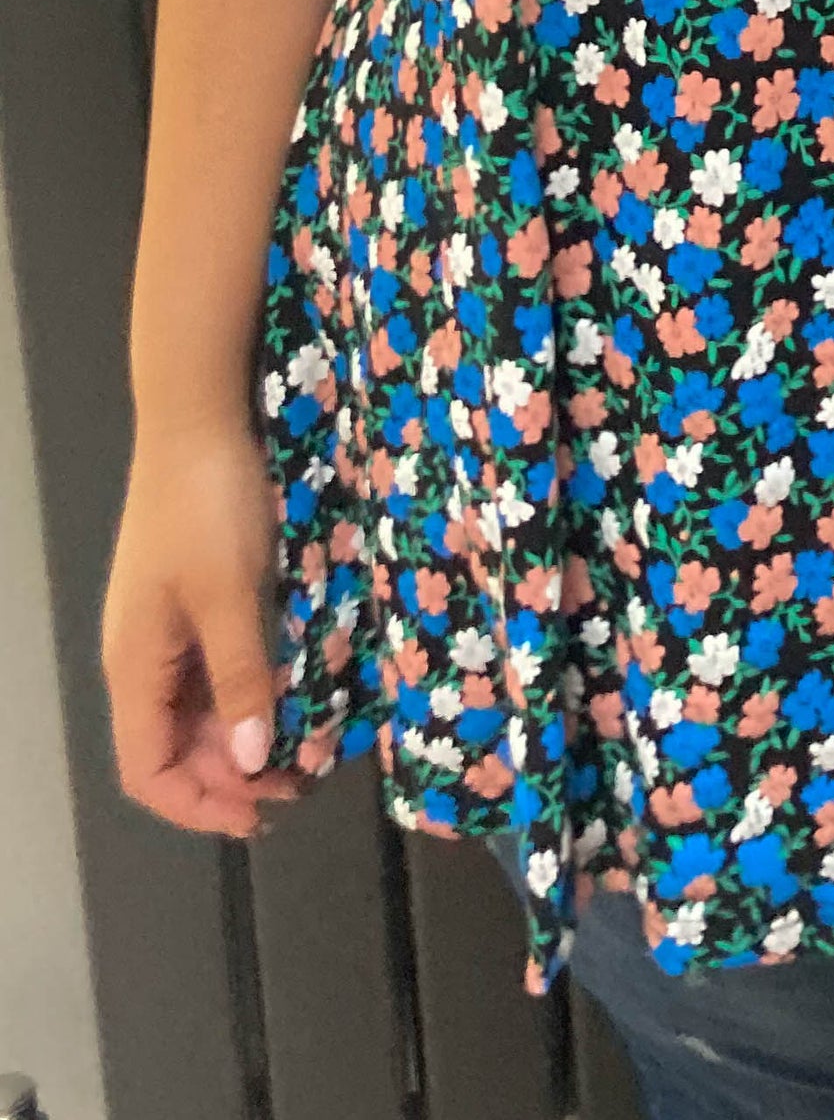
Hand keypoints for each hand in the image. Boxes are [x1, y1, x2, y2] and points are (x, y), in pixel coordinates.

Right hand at [100, 421, 308, 840]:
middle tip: (299, 784)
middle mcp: (141, 656)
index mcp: (135, 665)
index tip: (260, 814)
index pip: (148, 771)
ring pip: (195, 710)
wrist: (197, 416)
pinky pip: (211, 669)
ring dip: (239, 739)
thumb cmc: (208, 506)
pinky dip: (245, 694)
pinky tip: (287, 694)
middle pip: (172, 747)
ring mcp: (165, 626)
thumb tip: (247, 763)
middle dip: (228, 777)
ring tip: (300, 750)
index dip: (198, 806)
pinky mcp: (191, 597)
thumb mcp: (231, 595)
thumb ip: (240, 680)